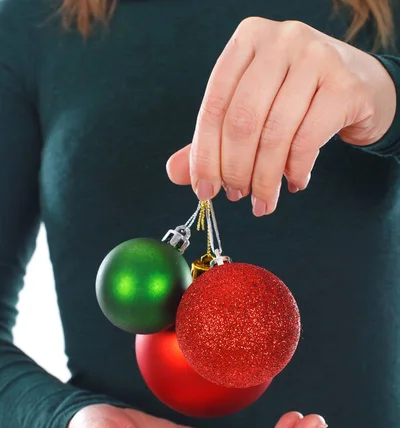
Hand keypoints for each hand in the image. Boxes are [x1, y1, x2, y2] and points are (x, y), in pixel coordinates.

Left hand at [166, 17, 395, 215]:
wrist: (360, 85)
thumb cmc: (298, 98)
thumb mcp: (253, 109)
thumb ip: (214, 138)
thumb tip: (175, 173)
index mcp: (247, 41)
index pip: (215, 105)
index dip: (205, 155)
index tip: (204, 190)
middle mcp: (280, 41)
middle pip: (242, 121)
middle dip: (235, 170)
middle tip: (237, 196)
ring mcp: (315, 58)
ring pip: (274, 134)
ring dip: (264, 179)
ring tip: (263, 199)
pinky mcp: (343, 85)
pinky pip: (307, 141)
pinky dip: (295, 171)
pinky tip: (293, 182)